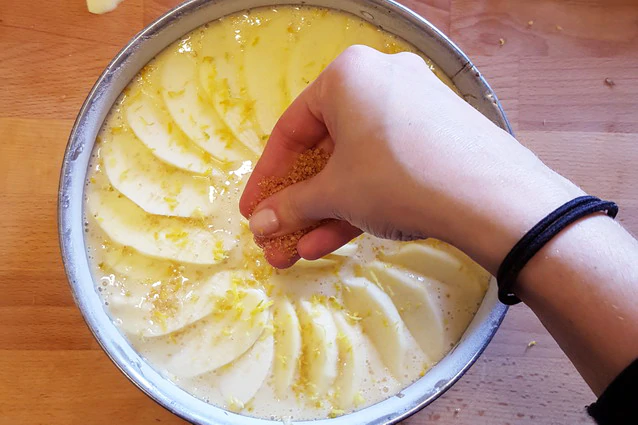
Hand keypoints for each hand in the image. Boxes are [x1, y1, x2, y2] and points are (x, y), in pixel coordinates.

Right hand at [239, 45, 582, 269]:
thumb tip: (260, 224)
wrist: (492, 197)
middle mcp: (382, 81)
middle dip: (302, 202)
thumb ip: (291, 205)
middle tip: (282, 236)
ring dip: (328, 209)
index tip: (253, 211)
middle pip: (327, 150)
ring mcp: (416, 108)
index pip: (291, 130)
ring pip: (358, 164)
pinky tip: (339, 239)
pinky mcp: (440, 136)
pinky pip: (388, 167)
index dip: (267, 177)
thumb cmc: (397, 177)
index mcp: (348, 76)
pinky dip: (364, 200)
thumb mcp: (336, 192)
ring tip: (305, 250)